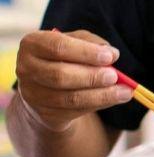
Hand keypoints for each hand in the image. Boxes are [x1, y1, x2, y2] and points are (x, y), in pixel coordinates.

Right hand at [14, 30, 132, 133]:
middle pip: (60, 75)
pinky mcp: (44, 114)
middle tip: (115, 76)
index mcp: (32, 44)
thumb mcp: (77, 42)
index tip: (111, 57)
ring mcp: (32, 94)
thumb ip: (93, 43)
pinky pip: (74, 112)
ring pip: (70, 98)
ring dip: (101, 95)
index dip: (86, 53)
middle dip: (92, 77)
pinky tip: (114, 99)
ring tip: (124, 91)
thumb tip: (111, 54)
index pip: (58, 47)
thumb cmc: (66, 57)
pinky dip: (98, 104)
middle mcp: (26, 69)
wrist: (48, 86)